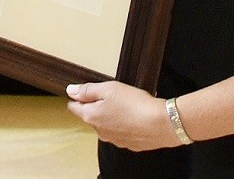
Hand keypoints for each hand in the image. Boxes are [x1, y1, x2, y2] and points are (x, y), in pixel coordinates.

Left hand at [65, 81, 179, 149]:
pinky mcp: (129, 144)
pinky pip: (121, 131)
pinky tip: (134, 115)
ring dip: (111, 115)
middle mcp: (100, 132)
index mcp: (91, 117)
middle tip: (110, 93)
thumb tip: (71, 91)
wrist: (162, 124)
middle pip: (91, 116)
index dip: (77, 97)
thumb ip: (88, 90)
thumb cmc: (135, 104)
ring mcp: (115, 140)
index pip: (74, 108)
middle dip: (97, 105)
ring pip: (106, 124)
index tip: (84, 90)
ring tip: (125, 103)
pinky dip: (124, 123)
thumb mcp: (108, 89)